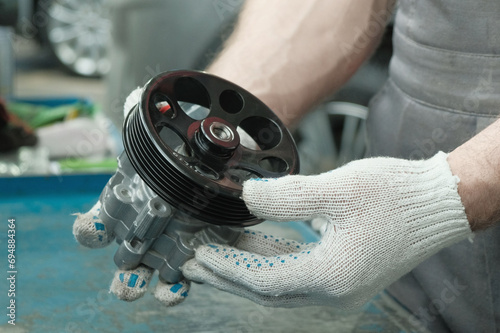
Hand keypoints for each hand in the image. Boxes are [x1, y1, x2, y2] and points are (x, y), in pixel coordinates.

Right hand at [72, 88, 189, 306]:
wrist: (218, 156)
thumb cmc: (182, 146)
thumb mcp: (166, 130)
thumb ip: (151, 115)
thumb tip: (138, 98)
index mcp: (123, 205)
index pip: (93, 226)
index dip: (91, 229)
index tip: (95, 227)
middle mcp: (140, 230)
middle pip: (122, 257)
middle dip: (125, 264)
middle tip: (132, 264)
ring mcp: (166, 246)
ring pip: (148, 275)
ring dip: (148, 283)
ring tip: (156, 285)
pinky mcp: (197, 253)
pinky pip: (185, 278)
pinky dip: (181, 285)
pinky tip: (186, 280)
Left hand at [182, 152, 470, 308]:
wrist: (438, 202)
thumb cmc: (395, 196)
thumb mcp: (336, 190)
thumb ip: (286, 197)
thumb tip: (247, 196)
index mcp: (331, 275)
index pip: (263, 280)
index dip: (227, 267)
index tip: (199, 252)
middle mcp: (334, 290)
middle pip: (267, 289)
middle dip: (228, 274)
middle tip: (195, 261)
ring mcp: (340, 285)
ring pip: (280, 281)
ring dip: (247, 267)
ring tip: (216, 253)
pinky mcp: (344, 272)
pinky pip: (297, 271)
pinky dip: (272, 259)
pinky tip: (254, 244)